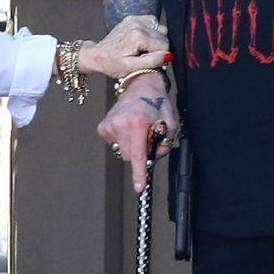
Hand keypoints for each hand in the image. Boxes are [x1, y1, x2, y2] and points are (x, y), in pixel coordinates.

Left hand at [78, 14, 171, 82]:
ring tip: (142, 48)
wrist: (97, 55)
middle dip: (158, 48)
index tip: (149, 61)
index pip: (165, 45)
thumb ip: (151, 61)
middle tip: (144, 56)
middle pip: (164, 36)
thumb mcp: (131, 68)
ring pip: (160, 28)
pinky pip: (152, 22)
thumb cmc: (112, 64)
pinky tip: (142, 40)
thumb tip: (169, 56)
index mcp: (138, 36)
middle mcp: (138, 24)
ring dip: (155, 39)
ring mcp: (135, 19)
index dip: (160, 56)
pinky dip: (151, 31)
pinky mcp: (133, 17)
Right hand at [97, 71, 178, 192]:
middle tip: (148, 138)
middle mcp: (121, 125)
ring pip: (121, 151)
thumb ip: (164, 145)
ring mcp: (109, 125)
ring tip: (137, 129)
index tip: (139, 187)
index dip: (139, 173)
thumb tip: (153, 159)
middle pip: (129, 156)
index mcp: (138, 124)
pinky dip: (121, 140)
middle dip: (139, 153)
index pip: (138, 155)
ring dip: (131, 146)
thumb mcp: (170, 124)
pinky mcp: (103, 126)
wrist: (141, 85)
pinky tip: (127, 127)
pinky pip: (113, 144)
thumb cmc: (157, 103)